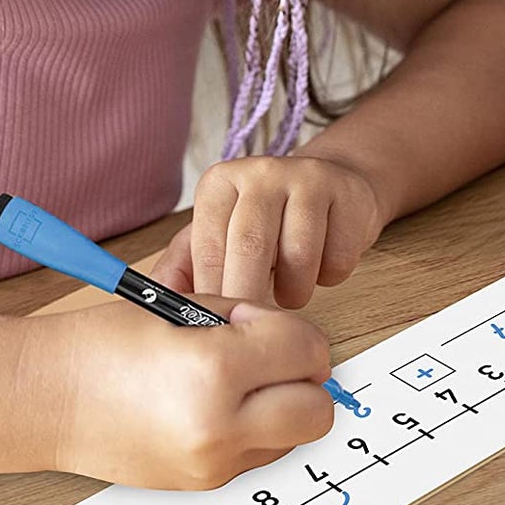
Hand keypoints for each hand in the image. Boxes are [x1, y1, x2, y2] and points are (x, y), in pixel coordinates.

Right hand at [31, 296, 334, 488]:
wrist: (49, 398)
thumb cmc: (104, 344)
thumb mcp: (184, 308)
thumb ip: (248, 318)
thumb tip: (291, 337)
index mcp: (216, 371)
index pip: (307, 351)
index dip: (292, 330)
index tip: (264, 323)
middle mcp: (220, 427)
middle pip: (317, 410)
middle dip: (306, 376)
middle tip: (275, 354)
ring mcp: (213, 464)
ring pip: (296, 437)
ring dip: (285, 404)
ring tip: (241, 378)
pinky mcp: (203, 484)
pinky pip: (261, 455)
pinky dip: (257, 428)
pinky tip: (220, 403)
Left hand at [149, 154, 388, 307]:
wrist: (332, 186)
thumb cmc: (268, 222)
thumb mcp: (221, 235)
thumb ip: (186, 267)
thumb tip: (155, 302)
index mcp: (220, 183)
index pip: (209, 247)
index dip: (214, 295)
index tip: (220, 326)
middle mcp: (261, 172)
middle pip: (251, 248)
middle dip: (252, 299)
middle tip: (255, 332)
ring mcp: (308, 177)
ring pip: (298, 257)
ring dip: (295, 291)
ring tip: (291, 290)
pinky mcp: (348, 194)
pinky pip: (338, 258)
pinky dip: (330, 277)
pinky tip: (323, 264)